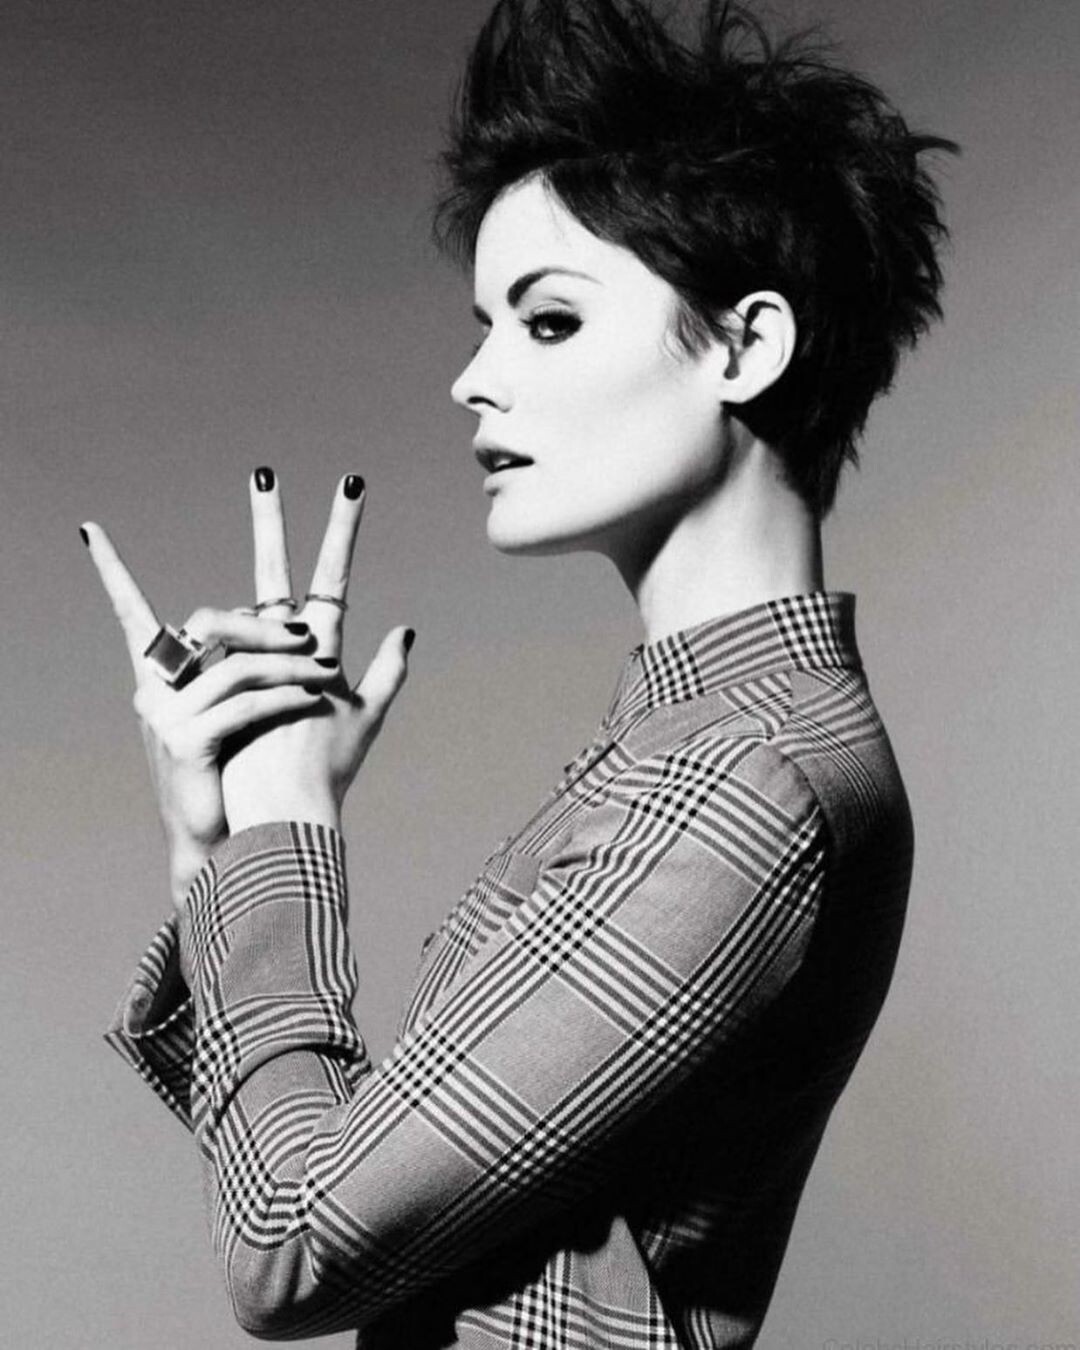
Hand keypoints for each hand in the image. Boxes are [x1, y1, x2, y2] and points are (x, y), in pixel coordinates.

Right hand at [83, 523, 338, 908]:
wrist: (225, 842)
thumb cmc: (237, 774)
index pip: (129, 613)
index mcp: (161, 677)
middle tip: (306, 636)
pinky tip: (313, 699)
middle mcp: (154, 690)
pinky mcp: (186, 741)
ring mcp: (165, 716)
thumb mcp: (243, 711)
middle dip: (261, 623)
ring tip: (328, 674)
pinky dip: (285, 697)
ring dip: (290, 666)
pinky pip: (245, 703)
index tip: (90, 528)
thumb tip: (298, 626)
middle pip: (205, 623)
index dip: (110, 571)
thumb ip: (259, 665)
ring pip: (236, 665)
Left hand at [219, 471, 412, 834]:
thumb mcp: (364, 720)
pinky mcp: (218, 692)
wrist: (288, 813)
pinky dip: (191, 639)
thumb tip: (407, 628)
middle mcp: (289, 651)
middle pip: (280, 573)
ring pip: (230, 614)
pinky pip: (197, 651)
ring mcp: (252, 668)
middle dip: (274, 521)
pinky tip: (177, 617)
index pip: (333, 577)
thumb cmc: (326, 773)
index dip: (341, 529)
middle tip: (263, 473)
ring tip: (237, 538)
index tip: (349, 485)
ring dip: (229, 597)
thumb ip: (388, 671)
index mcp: (323, 652)